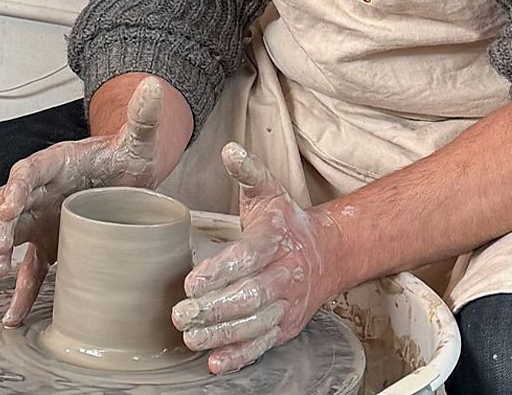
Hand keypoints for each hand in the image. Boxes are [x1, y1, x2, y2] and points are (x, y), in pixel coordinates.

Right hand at [0, 81, 163, 325]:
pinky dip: (21, 291)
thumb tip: (155, 86)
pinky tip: (12, 316)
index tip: (8, 208)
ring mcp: (40, 220)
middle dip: (1, 227)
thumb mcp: (138, 141)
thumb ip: (143, 118)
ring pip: (12, 236)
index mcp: (55, 163)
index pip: (28, 172)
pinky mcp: (48, 245)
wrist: (128, 179)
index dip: (16, 189)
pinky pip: (30, 270)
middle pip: (10, 205)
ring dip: (2, 253)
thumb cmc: (127, 158)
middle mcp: (40, 191)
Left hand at [173, 143, 337, 373]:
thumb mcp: (268, 192)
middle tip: (181, 314)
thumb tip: (229, 149)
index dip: (220, 271)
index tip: (191, 282)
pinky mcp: (284, 327)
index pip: (248, 258)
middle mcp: (284, 275)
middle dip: (214, 309)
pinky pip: (262, 345)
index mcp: (276, 241)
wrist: (329, 254)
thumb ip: (247, 172)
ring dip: (221, 335)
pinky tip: (216, 362)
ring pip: (254, 324)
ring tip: (191, 337)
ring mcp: (286, 305)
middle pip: (250, 296)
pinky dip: (240, 356)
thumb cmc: (286, 223)